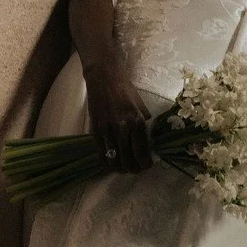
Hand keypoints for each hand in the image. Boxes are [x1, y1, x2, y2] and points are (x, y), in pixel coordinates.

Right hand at [83, 58, 153, 172]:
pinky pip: (100, 153)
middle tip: (135, 169)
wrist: (104, 77)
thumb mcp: (141, 106)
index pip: (142, 151)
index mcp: (137, 121)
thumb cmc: (126, 90)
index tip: (146, 166)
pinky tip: (109, 162)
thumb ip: (146, 124)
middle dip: (133, 169)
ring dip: (119, 168)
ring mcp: (107, 129)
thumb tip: (152, 142)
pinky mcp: (95, 129)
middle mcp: (122, 127)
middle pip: (128, 159)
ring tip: (123, 168)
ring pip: (113, 159)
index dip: (145, 163)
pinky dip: (105, 161)